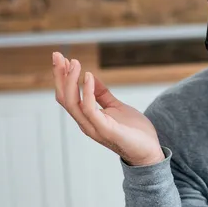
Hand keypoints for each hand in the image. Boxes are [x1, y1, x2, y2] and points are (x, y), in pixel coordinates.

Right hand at [51, 52, 164, 166]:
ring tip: (73, 62)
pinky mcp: (105, 130)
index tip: (62, 58)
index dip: (63, 77)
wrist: (149, 152)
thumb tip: (90, 77)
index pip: (67, 96)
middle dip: (59, 75)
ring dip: (70, 81)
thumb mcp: (117, 107)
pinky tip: (88, 76)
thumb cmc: (133, 131)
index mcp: (87, 117)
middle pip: (64, 98)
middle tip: (58, 54)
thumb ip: (103, 95)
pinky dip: (87, 92)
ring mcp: (94, 127)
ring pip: (72, 103)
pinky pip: (90, 109)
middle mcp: (86, 123)